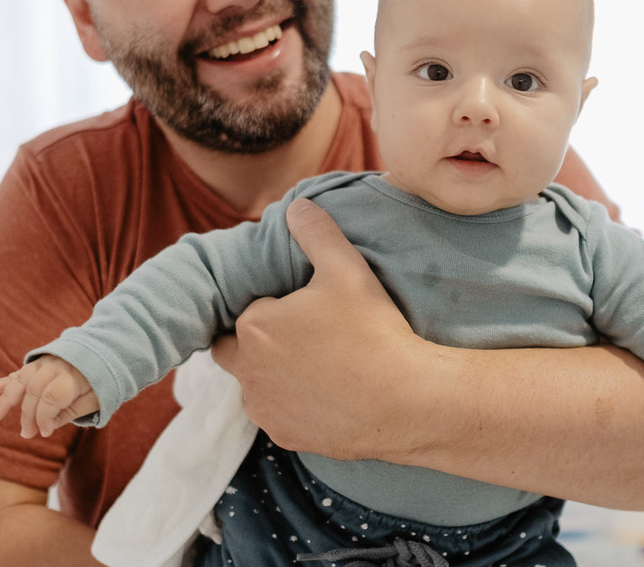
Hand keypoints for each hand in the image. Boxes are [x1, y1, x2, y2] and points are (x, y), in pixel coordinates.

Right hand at [0, 355, 98, 438]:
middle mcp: (55, 366)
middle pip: (34, 390)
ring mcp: (45, 362)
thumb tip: (46, 427)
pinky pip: (21, 372)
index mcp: (72, 375)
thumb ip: (70, 412)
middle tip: (26, 433)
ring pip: (22, 380)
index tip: (45, 432)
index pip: (51, 397)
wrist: (104, 351)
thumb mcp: (95, 399)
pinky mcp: (39, 363)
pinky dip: (7, 380)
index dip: (44, 417)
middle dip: (27, 414)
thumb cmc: (101, 381)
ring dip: (6, 398)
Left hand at [211, 198, 428, 460]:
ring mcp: (264, 408)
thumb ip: (317, 232)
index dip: (274, 306)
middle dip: (258, 339)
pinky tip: (325, 393)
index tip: (305, 308)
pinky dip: (292, 404)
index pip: (249, 309)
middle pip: (235, 347)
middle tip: (302, 334)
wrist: (407, 401)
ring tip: (317, 364)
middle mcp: (247, 371)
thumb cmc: (374, 332)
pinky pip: (277, 414)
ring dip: (272, 373)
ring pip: (254, 383)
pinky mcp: (284, 436)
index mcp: (254, 325)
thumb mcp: (348, 268)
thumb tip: (297, 206)